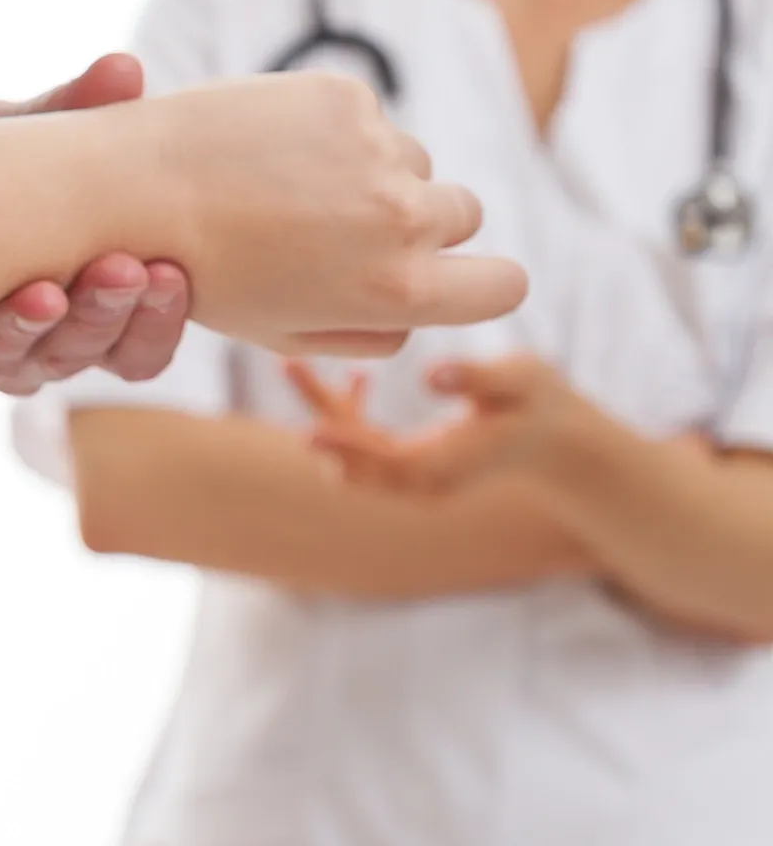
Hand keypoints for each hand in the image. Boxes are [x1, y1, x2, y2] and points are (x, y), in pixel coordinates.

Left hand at [0, 54, 191, 399]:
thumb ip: (67, 115)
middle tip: (121, 269)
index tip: (169, 270)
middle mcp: (15, 353)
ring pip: (2, 370)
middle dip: (99, 319)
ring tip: (43, 288)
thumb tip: (126, 71)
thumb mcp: (5, 134)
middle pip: (71, 361)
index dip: (155, 324)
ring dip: (25, 332)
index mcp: (67, 314)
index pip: (131, 349)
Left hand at [135, 73, 526, 355]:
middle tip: (343, 229)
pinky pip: (368, 120)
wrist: (136, 193)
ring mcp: (379, 151)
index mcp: (398, 291)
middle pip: (463, 216)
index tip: (454, 273)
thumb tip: (427, 306)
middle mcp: (404, 218)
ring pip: (414, 163)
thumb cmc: (207, 276)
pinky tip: (268, 151)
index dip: (485, 282)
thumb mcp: (287, 330)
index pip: (506, 286)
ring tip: (288, 191)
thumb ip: (370, 328)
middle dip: (422, 223)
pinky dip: (332, 133)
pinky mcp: (346, 96)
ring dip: (374, 175)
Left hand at [303, 354, 602, 493]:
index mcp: (442, 468)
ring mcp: (412, 479)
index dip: (346, 442)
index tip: (311, 425)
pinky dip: (352, 415)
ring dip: (325, 412)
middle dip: (320, 418)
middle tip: (288, 365)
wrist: (556, 440)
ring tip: (292, 363)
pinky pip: (366, 445)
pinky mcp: (408, 465)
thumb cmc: (541, 403)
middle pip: (353, 461)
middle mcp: (420, 482)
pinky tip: (357, 377)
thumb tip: (432, 375)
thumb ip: (478, 378)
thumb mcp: (522, 382)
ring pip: (351, 453)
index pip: (382, 462)